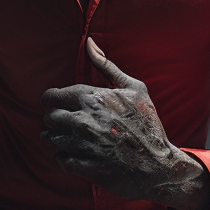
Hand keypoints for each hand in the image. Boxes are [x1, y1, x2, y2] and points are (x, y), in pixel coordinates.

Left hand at [41, 38, 209, 209]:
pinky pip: (59, 160)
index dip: (52, 101)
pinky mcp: (85, 167)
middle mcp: (84, 120)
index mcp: (92, 99)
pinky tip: (77, 154)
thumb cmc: (148, 123)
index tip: (60, 105)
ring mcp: (84, 145)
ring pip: (50, 139)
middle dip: (55, 120)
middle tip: (68, 123)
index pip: (50, 97)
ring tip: (72, 139)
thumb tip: (89, 42)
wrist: (161, 165)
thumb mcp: (134, 88)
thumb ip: (106, 65)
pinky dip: (64, 157)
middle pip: (48, 118)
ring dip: (57, 138)